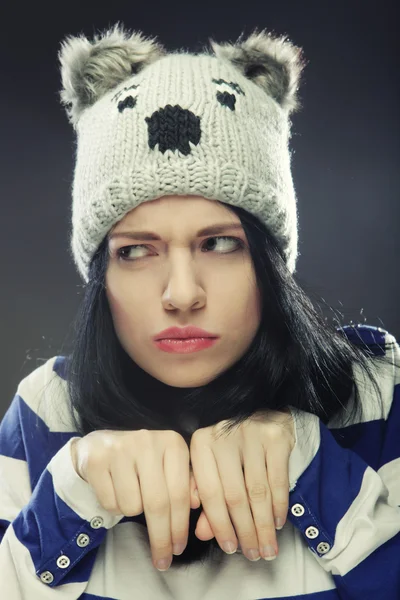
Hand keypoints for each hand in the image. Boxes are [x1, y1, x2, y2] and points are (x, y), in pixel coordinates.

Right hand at [71, 428, 192, 571]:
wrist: (101, 445)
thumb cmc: (143, 461)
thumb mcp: (169, 466)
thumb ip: (187, 484)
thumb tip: (197, 504)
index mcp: (173, 442)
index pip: (180, 494)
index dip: (180, 526)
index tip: (178, 549)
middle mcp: (148, 442)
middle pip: (158, 504)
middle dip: (161, 538)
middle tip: (162, 559)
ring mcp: (121, 449)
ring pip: (132, 506)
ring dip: (132, 513)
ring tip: (131, 496)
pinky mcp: (97, 461)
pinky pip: (110, 503)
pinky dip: (114, 506)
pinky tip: (114, 490)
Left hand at [189, 408, 294, 561]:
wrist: (264, 417)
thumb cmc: (233, 449)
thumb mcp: (214, 468)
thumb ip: (207, 499)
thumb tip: (203, 533)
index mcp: (201, 443)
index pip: (209, 492)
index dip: (219, 525)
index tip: (230, 549)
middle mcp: (223, 435)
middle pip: (234, 495)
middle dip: (245, 531)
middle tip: (254, 554)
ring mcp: (250, 434)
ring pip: (257, 492)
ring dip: (263, 526)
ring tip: (267, 548)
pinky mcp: (275, 437)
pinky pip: (278, 481)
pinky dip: (279, 507)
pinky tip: (278, 523)